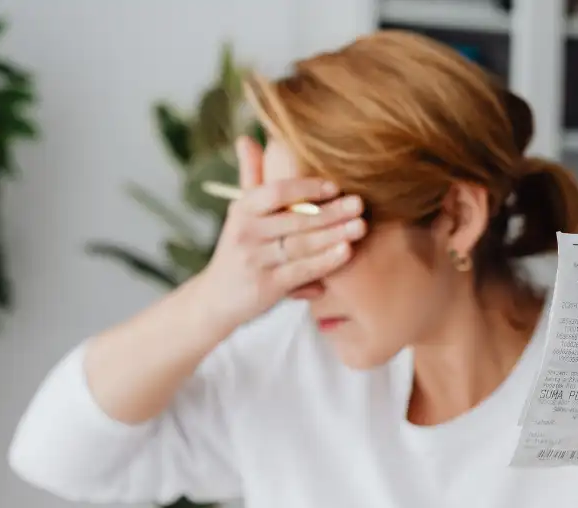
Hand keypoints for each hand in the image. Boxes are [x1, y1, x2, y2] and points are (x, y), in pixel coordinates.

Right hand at [200, 136, 365, 326]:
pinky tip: (347, 252)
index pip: (274, 192)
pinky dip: (325, 261)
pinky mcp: (266, 287)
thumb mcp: (239, 213)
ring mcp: (255, 261)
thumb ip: (250, 177)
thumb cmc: (239, 249)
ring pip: (302, 244)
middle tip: (359, 204)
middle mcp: (246, 233)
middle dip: (330, 211)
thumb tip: (246, 138)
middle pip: (294, 218)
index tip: (334, 186)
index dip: (305, 187)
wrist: (216, 299)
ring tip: (360, 226)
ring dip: (334, 235)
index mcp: (242, 210)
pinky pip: (302, 271)